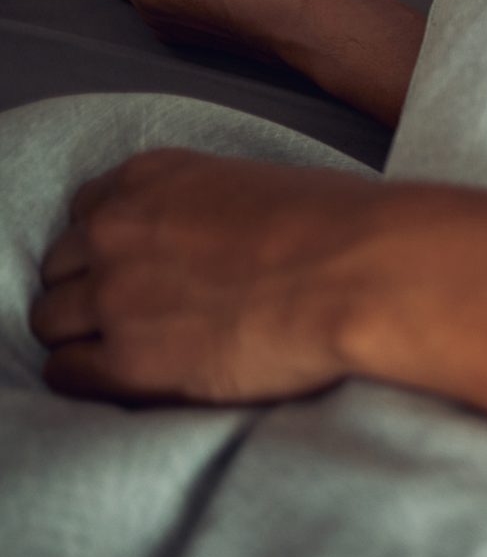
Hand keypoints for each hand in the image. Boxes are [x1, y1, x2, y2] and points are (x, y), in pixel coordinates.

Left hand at [29, 148, 386, 406]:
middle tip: (136, 312)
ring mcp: (116, 297)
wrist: (365, 272)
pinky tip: (125, 378)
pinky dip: (87, 377)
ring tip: (131, 348)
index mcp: (152, 178)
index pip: (87, 212)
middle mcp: (118, 230)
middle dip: (90, 289)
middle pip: (61, 267)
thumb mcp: (262, 183)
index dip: (110, 245)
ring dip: (84, 335)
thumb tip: (213, 241)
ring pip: (51, 321)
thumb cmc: (342, 225)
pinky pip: (66, 373)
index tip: (133, 265)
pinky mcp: (129, 362)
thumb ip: (210, 205)